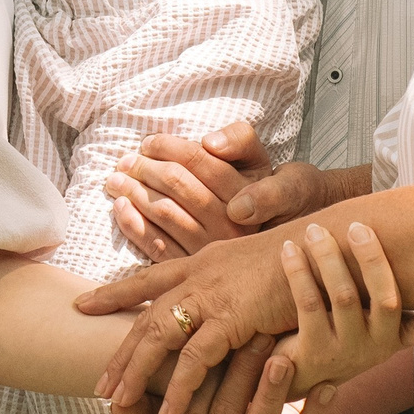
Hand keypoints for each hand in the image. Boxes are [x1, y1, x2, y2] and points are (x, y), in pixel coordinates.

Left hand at [77, 228, 300, 413]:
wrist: (331, 245)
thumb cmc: (304, 261)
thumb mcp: (257, 276)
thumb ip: (236, 298)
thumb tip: (228, 323)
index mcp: (204, 261)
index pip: (148, 277)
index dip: (115, 292)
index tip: (83, 305)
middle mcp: (201, 273)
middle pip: (147, 315)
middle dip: (120, 351)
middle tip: (98, 383)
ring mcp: (213, 292)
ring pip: (159, 335)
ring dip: (136, 372)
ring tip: (118, 404)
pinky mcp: (233, 314)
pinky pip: (196, 357)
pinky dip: (180, 386)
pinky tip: (168, 411)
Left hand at [105, 123, 328, 258]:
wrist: (298, 246)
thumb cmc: (276, 195)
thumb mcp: (265, 158)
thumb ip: (241, 141)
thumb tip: (210, 143)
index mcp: (249, 191)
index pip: (202, 161)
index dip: (170, 147)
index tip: (149, 142)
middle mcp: (233, 225)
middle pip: (178, 186)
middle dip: (146, 168)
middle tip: (126, 160)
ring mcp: (215, 251)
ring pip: (164, 214)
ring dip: (133, 193)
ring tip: (115, 179)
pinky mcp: (198, 272)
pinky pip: (158, 247)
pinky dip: (134, 226)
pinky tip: (122, 209)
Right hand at [137, 333, 338, 413]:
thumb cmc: (198, 402)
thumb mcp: (168, 402)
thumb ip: (142, 396)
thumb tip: (108, 400)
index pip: (183, 407)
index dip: (196, 373)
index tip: (215, 337)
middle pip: (221, 413)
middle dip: (238, 372)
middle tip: (257, 334)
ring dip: (271, 392)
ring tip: (285, 359)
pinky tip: (330, 389)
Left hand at [272, 221, 413, 394]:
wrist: (296, 373)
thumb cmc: (335, 330)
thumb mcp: (364, 319)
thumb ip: (377, 290)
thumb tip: (381, 230)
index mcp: (394, 336)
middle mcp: (377, 347)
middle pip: (386, 301)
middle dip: (373, 259)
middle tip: (358, 227)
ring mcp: (347, 352)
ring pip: (344, 296)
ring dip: (329, 257)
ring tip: (316, 231)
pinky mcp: (315, 351)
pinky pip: (309, 302)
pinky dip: (299, 271)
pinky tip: (290, 249)